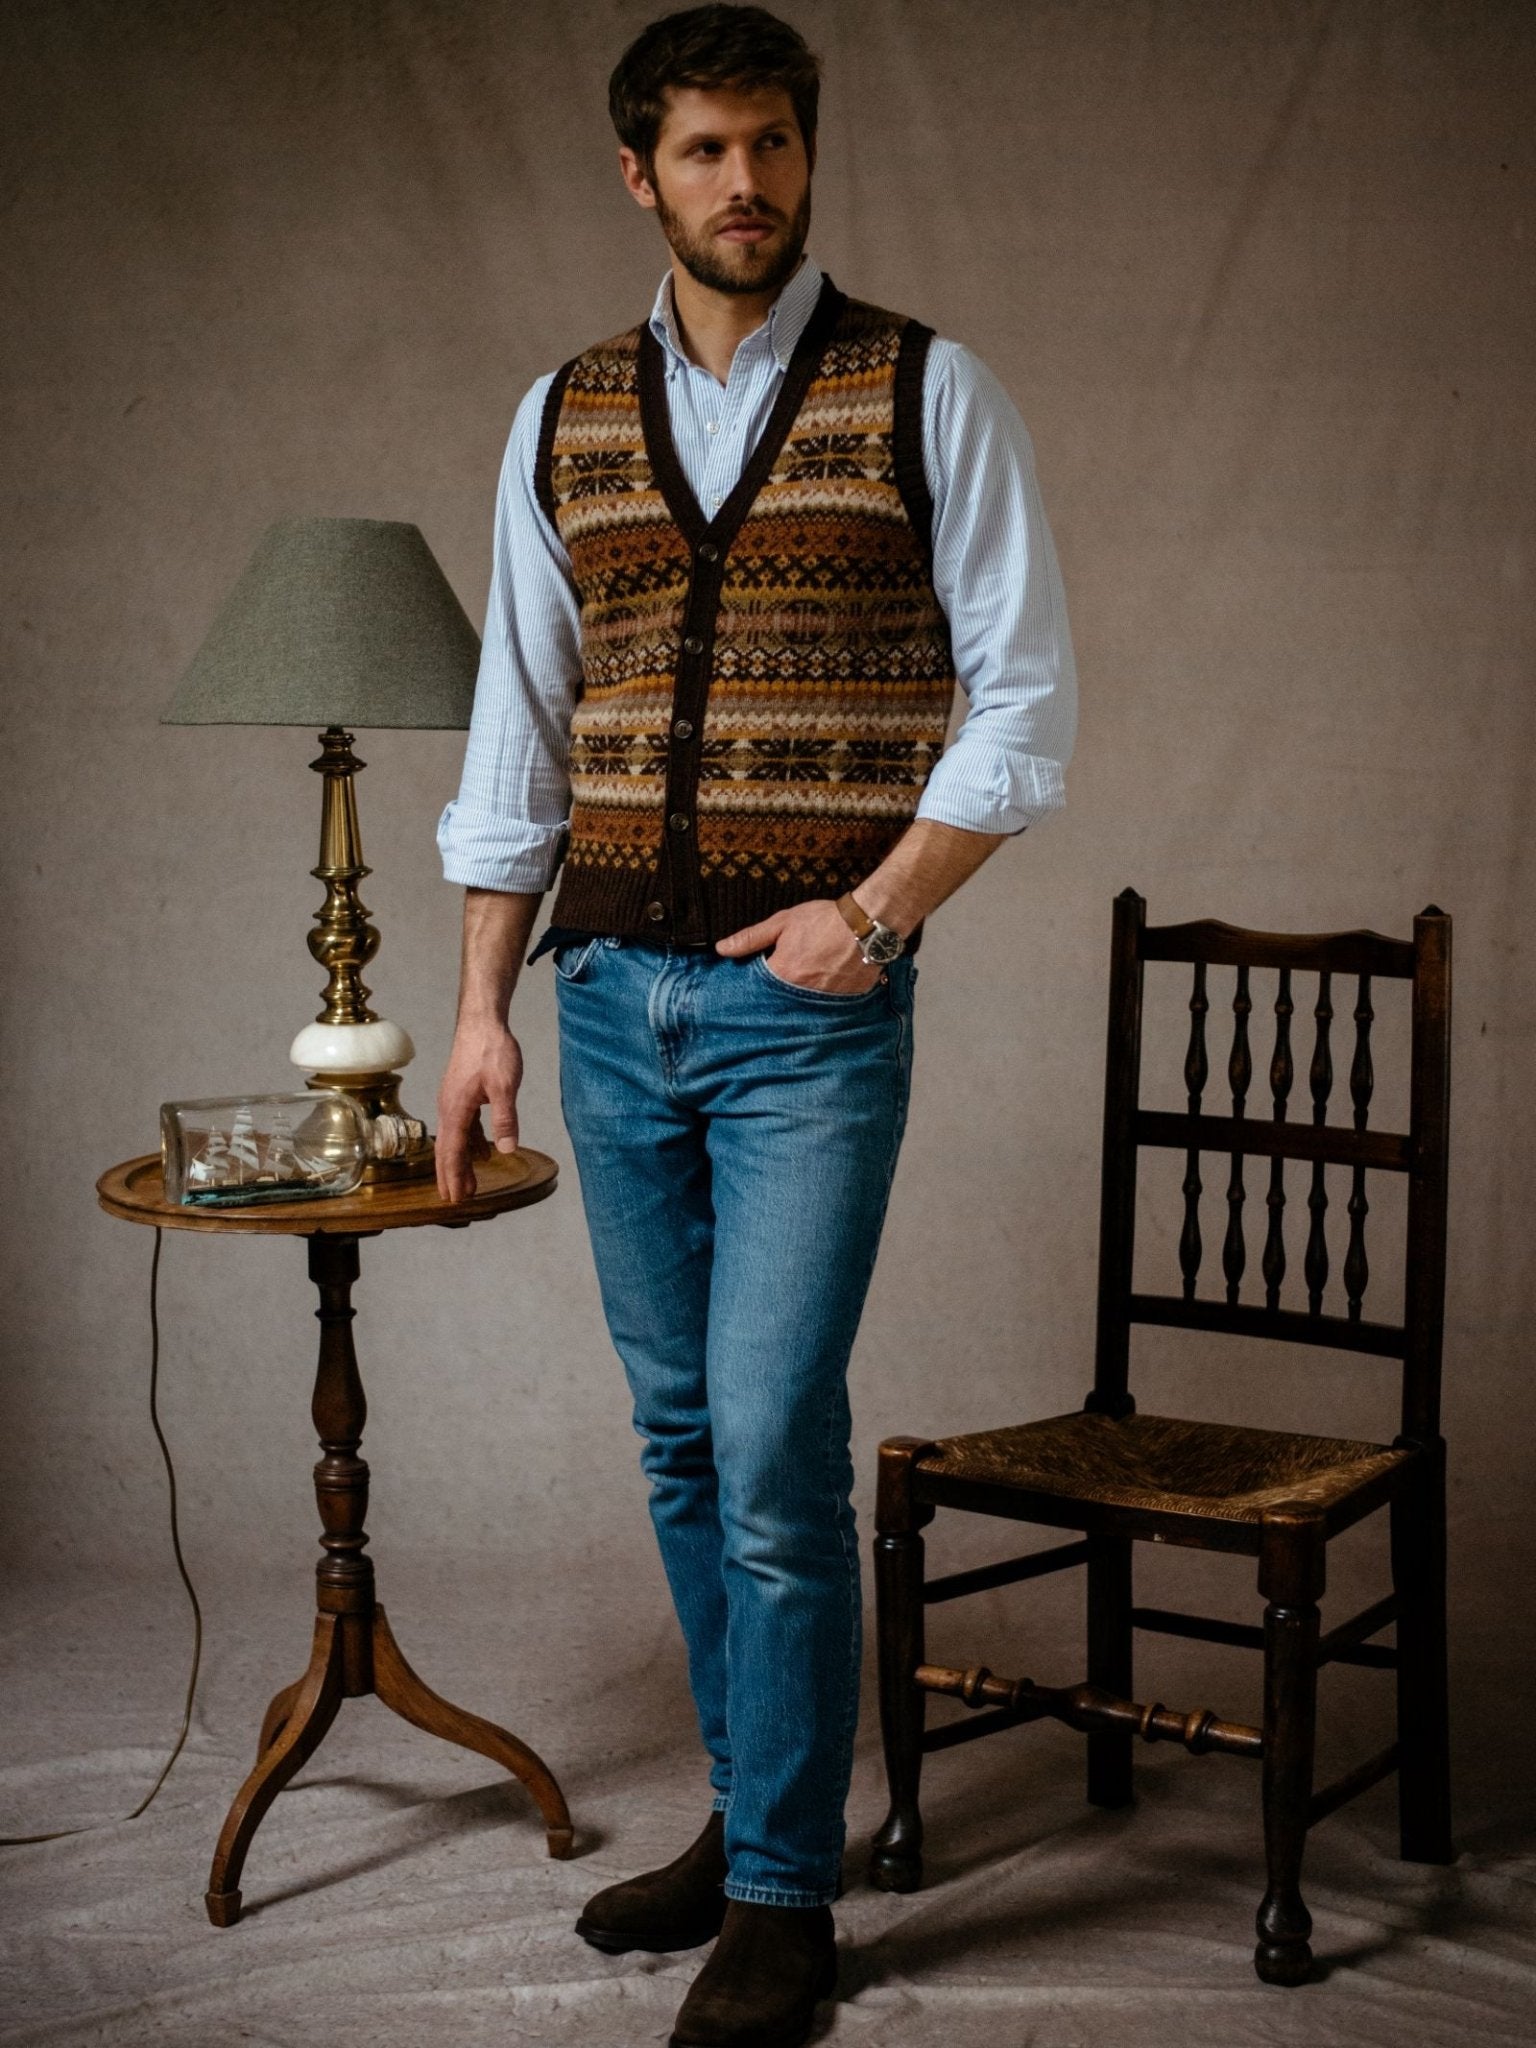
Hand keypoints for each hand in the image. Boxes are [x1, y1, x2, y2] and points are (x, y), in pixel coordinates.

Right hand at [435, 1019, 524, 1201]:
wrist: (482, 1022)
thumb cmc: (492, 1050)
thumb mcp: (504, 1086)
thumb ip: (505, 1118)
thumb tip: (506, 1149)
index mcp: (455, 1109)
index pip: (451, 1152)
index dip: (453, 1177)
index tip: (453, 1199)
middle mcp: (448, 1107)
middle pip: (447, 1150)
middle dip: (451, 1176)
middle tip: (456, 1201)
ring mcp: (454, 1100)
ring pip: (455, 1139)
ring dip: (462, 1162)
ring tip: (469, 1184)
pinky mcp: (462, 1094)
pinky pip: (463, 1127)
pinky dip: (470, 1144)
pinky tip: (482, 1153)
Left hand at [715, 899, 883, 993]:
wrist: (868, 923)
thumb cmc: (825, 920)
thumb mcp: (783, 922)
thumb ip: (751, 938)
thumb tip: (722, 949)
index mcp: (784, 973)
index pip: (758, 990)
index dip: (755, 986)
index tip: (755, 984)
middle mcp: (802, 992)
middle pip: (781, 1001)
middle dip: (777, 996)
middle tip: (783, 985)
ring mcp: (825, 999)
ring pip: (803, 1006)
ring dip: (799, 1000)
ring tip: (803, 988)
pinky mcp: (845, 1001)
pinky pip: (827, 1007)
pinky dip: (823, 1000)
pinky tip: (824, 990)